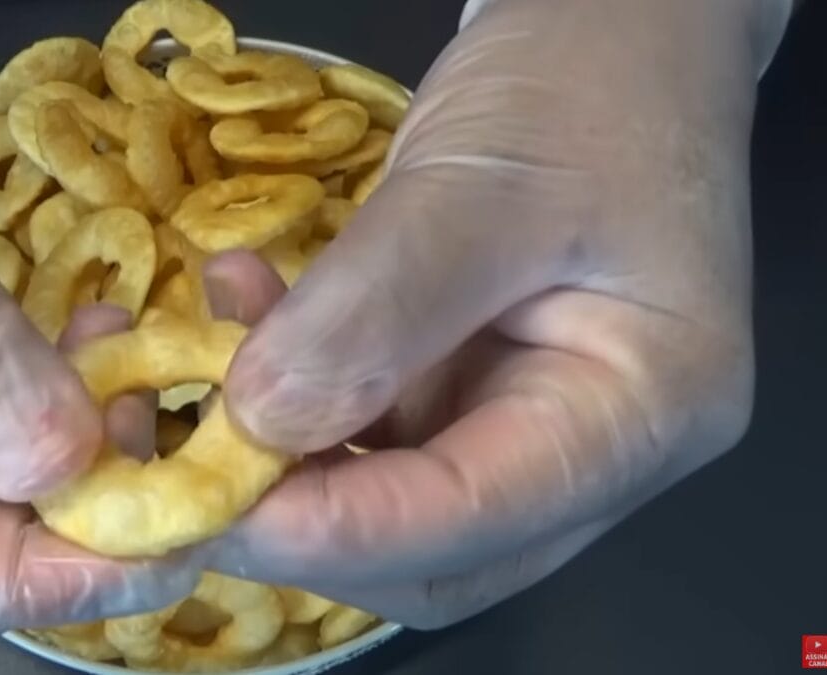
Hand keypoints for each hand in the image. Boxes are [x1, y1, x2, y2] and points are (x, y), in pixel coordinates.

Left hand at [203, 0, 793, 627]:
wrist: (616, 36)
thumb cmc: (587, 88)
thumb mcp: (483, 184)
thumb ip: (377, 307)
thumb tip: (260, 419)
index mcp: (643, 411)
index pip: (474, 519)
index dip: (332, 530)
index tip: (207, 498)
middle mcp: (589, 446)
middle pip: (429, 545)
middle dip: (298, 517)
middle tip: (183, 455)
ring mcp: (522, 418)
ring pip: (383, 493)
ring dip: (279, 447)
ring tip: (199, 355)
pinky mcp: (465, 384)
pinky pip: (365, 421)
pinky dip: (293, 386)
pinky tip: (243, 308)